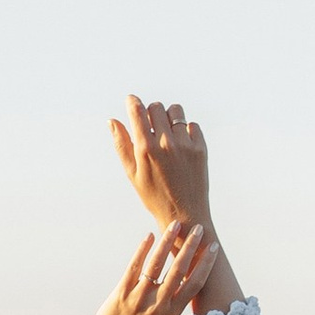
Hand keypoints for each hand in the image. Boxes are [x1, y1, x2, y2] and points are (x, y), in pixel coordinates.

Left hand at [18, 219, 211, 314]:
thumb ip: (172, 306)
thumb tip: (183, 285)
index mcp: (171, 314)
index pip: (194, 284)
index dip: (206, 264)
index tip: (213, 248)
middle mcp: (158, 305)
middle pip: (179, 270)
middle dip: (190, 247)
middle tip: (198, 229)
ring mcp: (139, 298)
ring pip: (157, 264)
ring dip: (167, 242)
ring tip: (175, 225)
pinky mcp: (122, 292)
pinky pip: (135, 267)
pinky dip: (142, 250)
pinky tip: (149, 236)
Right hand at [111, 95, 212, 233]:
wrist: (185, 214)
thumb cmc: (154, 196)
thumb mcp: (132, 173)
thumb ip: (122, 145)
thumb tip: (113, 120)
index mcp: (146, 149)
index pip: (138, 111)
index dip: (133, 101)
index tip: (131, 100)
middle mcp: (166, 143)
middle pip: (156, 107)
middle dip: (151, 112)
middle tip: (150, 125)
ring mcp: (186, 144)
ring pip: (176, 111)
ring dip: (169, 117)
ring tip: (167, 132)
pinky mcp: (201, 148)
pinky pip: (192, 125)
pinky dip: (185, 130)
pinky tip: (181, 145)